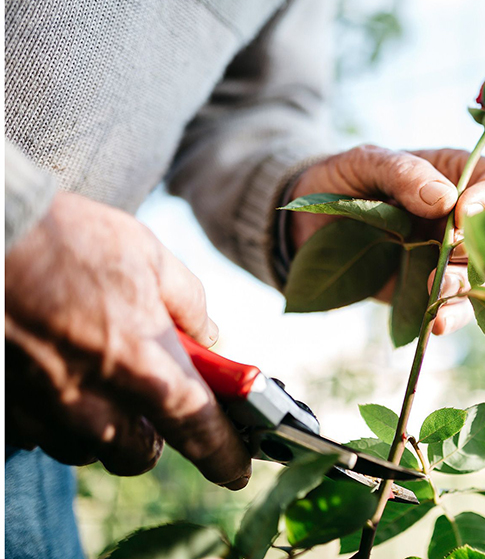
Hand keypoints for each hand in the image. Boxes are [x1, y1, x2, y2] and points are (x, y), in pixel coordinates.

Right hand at [5, 192, 251, 488]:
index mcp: (146, 363)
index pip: (199, 429)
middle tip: (150, 400)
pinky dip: (56, 417)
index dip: (224, 456)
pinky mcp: (7, 412)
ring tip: (95, 377)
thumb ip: (187, 303)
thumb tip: (209, 334)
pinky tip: (54, 376)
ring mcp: (45, 412)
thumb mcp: (148, 255)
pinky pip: (41, 436)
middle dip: (151, 436)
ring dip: (100, 427)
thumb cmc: (68, 239)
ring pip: (86, 450)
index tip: (236, 470)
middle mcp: (96, 401)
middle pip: (138, 455)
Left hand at [288, 145, 484, 334]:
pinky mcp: (431, 288)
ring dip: (466, 285)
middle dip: (484, 248)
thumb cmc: (344, 180)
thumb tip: (444, 200)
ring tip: (435, 292)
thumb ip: (403, 173)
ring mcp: (448, 255)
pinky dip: (454, 315)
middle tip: (452, 252)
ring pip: (482, 274)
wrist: (307, 222)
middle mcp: (462, 217)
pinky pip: (457, 305)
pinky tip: (436, 321)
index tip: (465, 212)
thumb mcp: (366, 163)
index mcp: (455, 174)